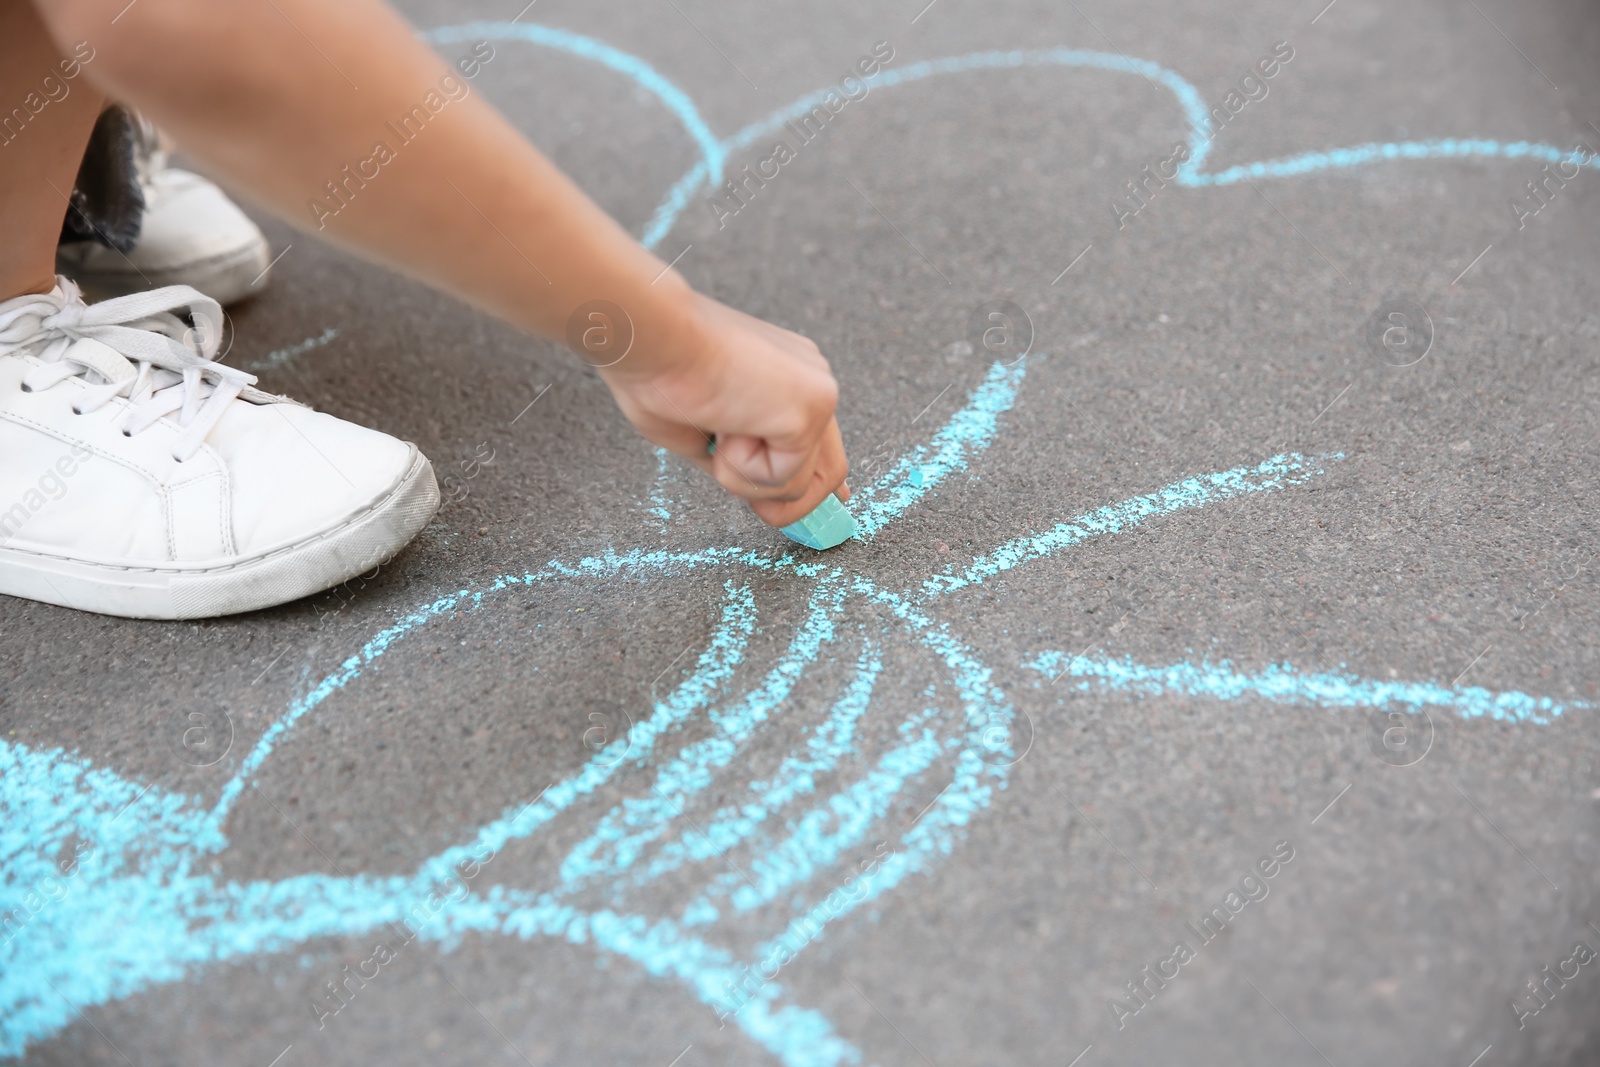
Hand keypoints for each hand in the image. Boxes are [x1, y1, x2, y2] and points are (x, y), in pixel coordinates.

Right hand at [598, 289, 849, 527]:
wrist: (652, 339)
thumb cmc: (658, 374)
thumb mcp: (704, 432)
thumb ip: (740, 458)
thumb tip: (759, 498)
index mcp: (789, 376)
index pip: (822, 441)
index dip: (817, 486)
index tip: (805, 512)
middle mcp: (813, 379)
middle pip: (831, 470)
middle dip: (793, 507)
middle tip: (758, 509)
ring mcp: (818, 393)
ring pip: (800, 483)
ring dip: (746, 478)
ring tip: (718, 433)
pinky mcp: (813, 408)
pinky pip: (784, 478)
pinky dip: (741, 469)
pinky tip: (723, 424)